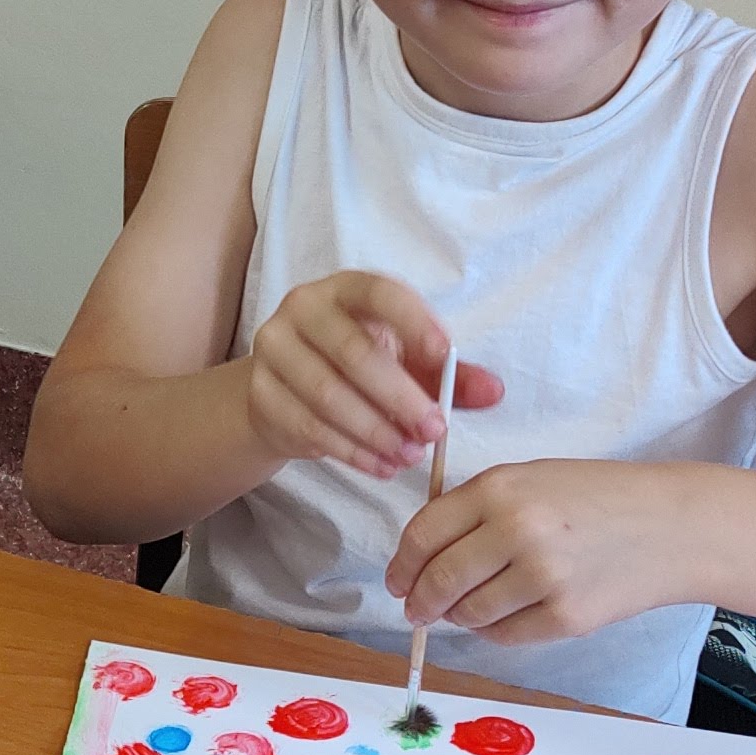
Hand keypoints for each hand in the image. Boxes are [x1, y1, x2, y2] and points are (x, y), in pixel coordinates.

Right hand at [245, 271, 501, 477]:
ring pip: (328, 396)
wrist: (283, 389)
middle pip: (352, 353)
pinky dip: (352, 452)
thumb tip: (493, 391)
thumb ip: (449, 375)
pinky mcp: (262, 395)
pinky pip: (309, 428)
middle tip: (434, 430)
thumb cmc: (355, 365)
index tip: (444, 357)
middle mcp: (303, 309)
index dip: (413, 321)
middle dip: (400, 397)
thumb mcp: (404, 360)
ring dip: (376, 432)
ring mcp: (274, 351)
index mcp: (345, 289)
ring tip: (410, 455)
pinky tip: (382, 465)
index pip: (379, 293)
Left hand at [387, 460, 700, 646]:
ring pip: (469, 613)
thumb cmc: (597, 497)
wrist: (671, 526)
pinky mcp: (565, 616)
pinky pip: (505, 635)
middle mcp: (516, 531)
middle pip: (439, 581)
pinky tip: (509, 613)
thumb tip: (421, 560)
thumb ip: (476, 510)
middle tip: (418, 610)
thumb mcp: (531, 479)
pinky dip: (496, 630)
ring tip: (471, 606)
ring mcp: (542, 577)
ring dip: (460, 616)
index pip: (423, 535)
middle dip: (420, 602)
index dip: (401, 565)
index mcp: (499, 489)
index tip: (396, 582)